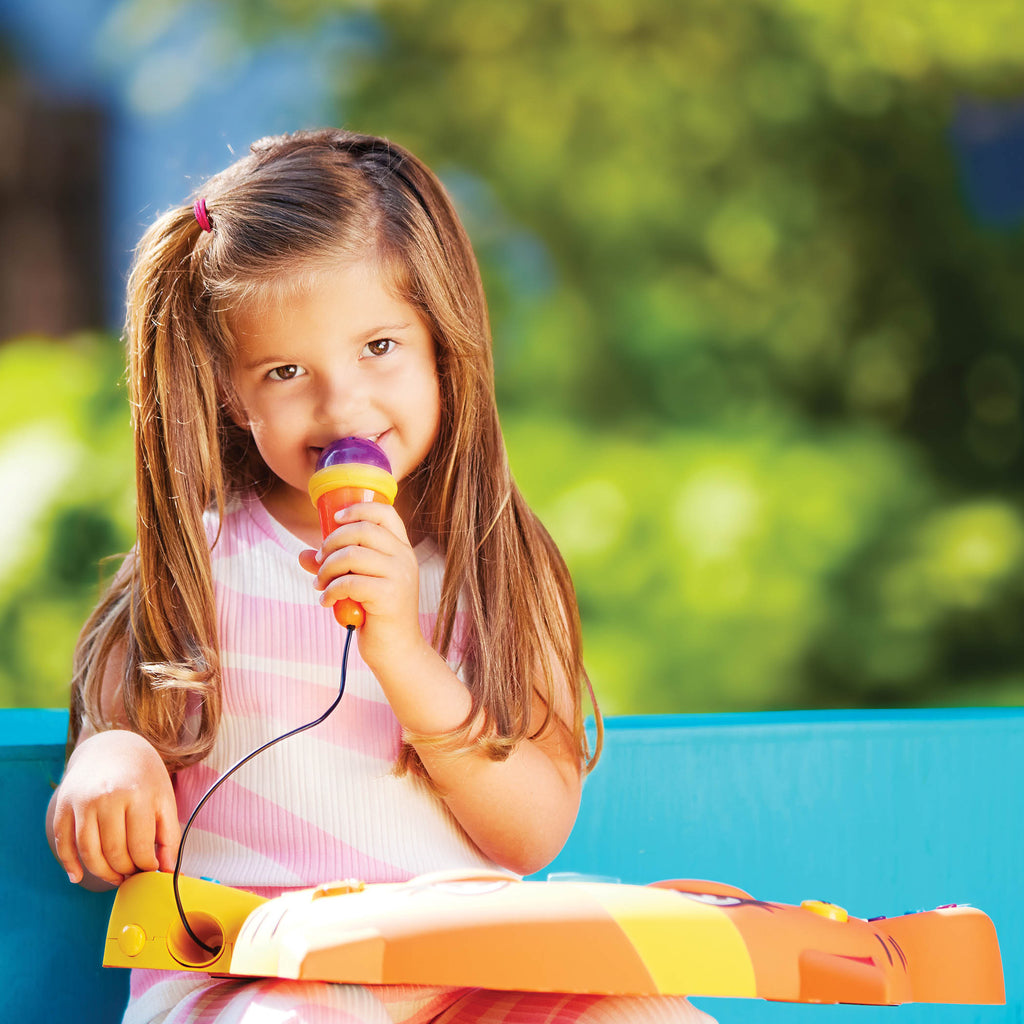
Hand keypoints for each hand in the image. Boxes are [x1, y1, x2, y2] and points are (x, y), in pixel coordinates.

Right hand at [49, 730, 179, 886]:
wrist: (113, 747)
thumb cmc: (143, 776)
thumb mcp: (164, 798)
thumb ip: (169, 834)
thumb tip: (168, 871)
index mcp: (137, 794)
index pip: (140, 846)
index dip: (146, 866)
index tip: (151, 869)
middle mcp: (107, 797)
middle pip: (113, 852)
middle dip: (125, 871)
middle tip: (133, 874)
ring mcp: (82, 801)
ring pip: (88, 853)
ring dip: (102, 873)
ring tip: (115, 877)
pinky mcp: (63, 805)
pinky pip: (63, 843)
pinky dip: (69, 865)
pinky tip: (77, 877)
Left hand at [298, 501, 426, 674]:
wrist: (398, 652)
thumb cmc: (378, 616)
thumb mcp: (358, 585)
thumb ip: (335, 567)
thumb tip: (303, 555)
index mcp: (401, 550)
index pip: (385, 513)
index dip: (358, 508)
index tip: (335, 519)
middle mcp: (404, 558)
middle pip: (362, 529)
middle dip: (331, 542)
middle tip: (320, 562)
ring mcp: (399, 576)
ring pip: (352, 554)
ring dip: (327, 568)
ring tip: (321, 585)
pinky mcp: (389, 596)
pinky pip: (349, 582)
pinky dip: (330, 590)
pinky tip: (327, 602)